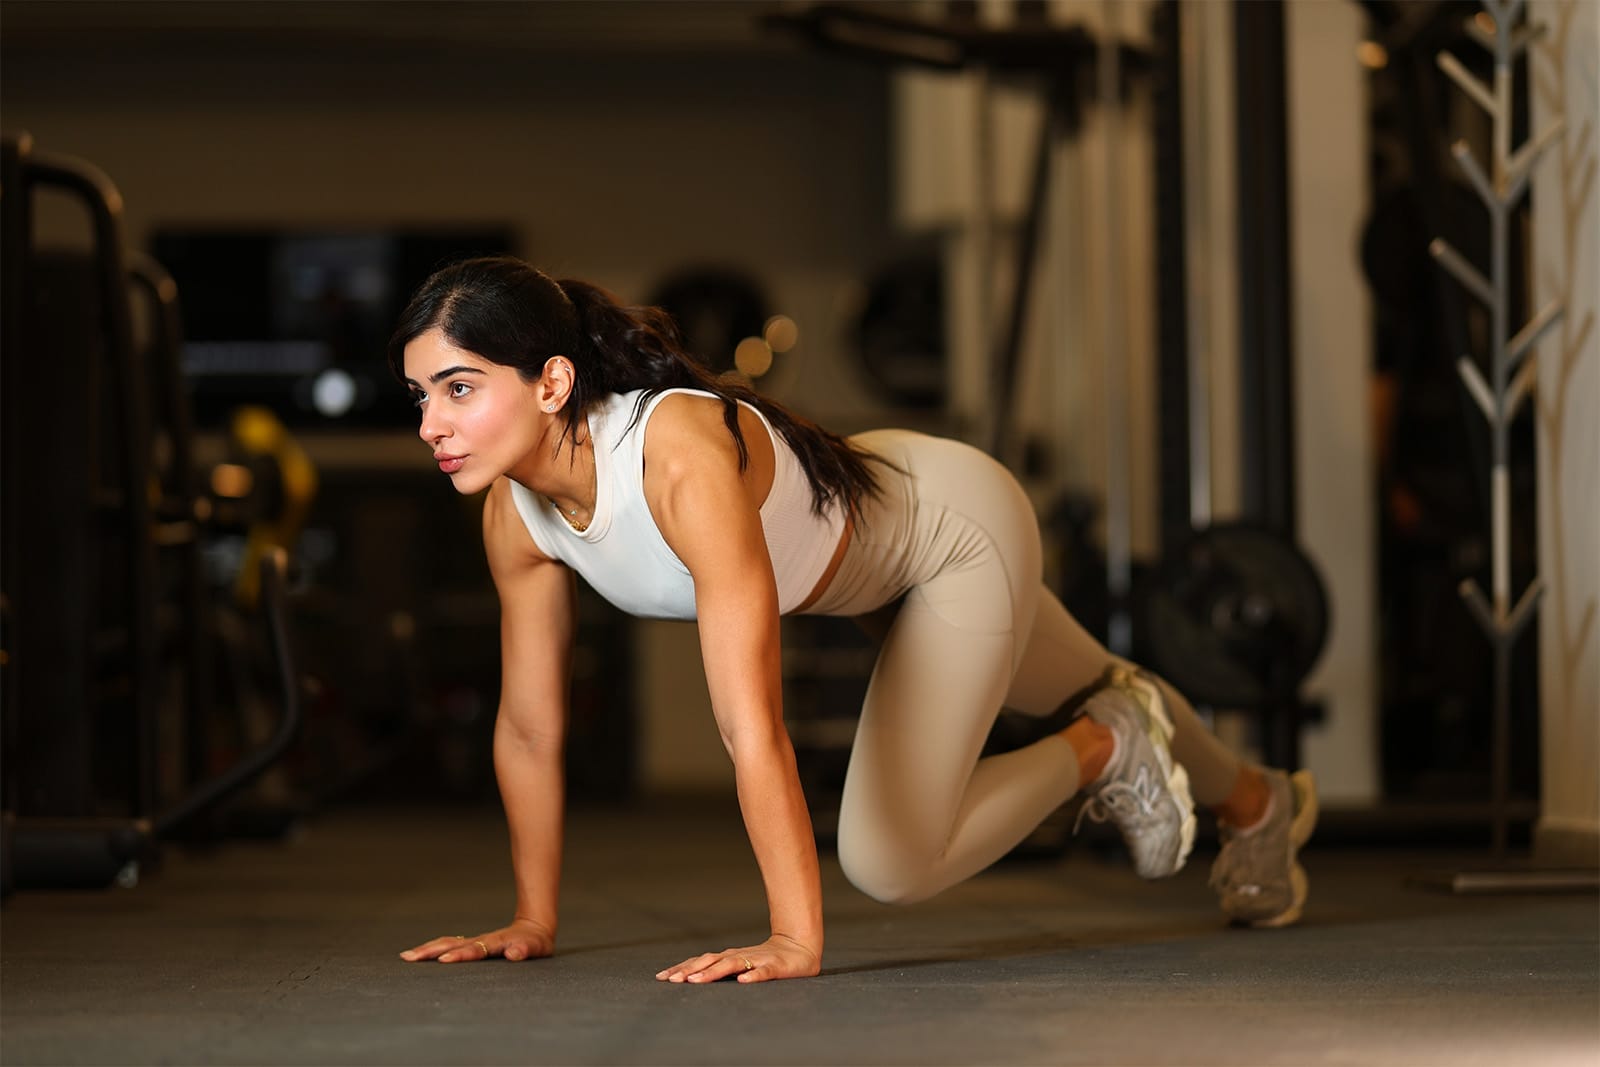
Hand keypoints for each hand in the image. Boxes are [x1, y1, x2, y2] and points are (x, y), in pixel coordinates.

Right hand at [399, 918, 554, 963]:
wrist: (533, 928)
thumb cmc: (534, 943)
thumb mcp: (536, 948)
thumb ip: (525, 950)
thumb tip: (514, 953)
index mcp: (496, 943)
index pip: (476, 950)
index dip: (461, 955)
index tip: (444, 960)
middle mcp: (481, 941)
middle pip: (453, 944)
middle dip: (431, 951)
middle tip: (410, 957)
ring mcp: (474, 941)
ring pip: (447, 943)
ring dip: (427, 949)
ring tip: (407, 956)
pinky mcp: (470, 944)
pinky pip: (449, 945)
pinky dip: (432, 949)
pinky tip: (418, 956)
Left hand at [655, 932, 820, 984]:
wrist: (800, 948)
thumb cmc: (765, 959)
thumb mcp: (739, 965)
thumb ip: (719, 970)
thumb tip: (690, 977)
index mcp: (728, 957)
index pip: (701, 961)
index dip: (682, 968)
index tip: (662, 977)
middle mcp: (739, 956)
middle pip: (711, 961)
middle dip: (690, 970)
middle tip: (672, 980)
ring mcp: (756, 960)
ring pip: (732, 965)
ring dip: (713, 972)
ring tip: (696, 981)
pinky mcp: (775, 967)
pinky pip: (763, 972)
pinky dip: (753, 976)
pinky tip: (743, 982)